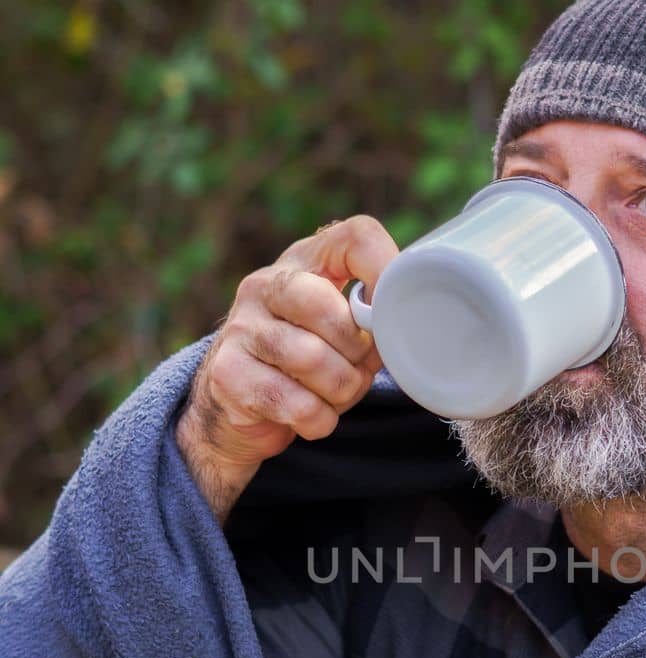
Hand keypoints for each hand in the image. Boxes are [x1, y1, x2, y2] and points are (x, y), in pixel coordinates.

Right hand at [176, 214, 396, 522]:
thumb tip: (405, 327)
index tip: (396, 308)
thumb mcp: (342, 332)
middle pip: (326, 305)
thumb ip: (371, 321)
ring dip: (339, 391)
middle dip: (355, 352)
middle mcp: (266, 284)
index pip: (355, 237)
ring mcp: (241, 326)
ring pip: (311, 358)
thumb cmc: (308, 363)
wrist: (237, 408)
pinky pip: (294, 402)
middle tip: (357, 372)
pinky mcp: (227, 371)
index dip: (386, 268)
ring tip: (335, 395)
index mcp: (306, 263)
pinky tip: (311, 415)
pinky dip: (317, 420)